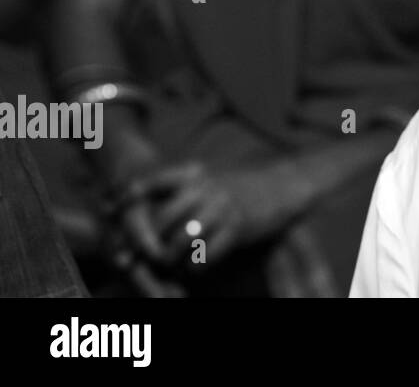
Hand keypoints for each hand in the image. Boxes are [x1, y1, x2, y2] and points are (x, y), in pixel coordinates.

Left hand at [120, 161, 302, 266]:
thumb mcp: (210, 176)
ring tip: (171, 264)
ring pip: (181, 238)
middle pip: (163, 219)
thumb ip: (182, 189)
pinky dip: (196, 265)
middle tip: (145, 255)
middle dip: (150, 242)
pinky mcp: (238, 227)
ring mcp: (222, 207)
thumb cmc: (241, 184)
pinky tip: (196, 267)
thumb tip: (143, 203)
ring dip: (172, 257)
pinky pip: (206, 253)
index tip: (111, 210)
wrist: (284, 183)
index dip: (131, 196)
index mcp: (195, 173)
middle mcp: (206, 187)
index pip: (154, 182)